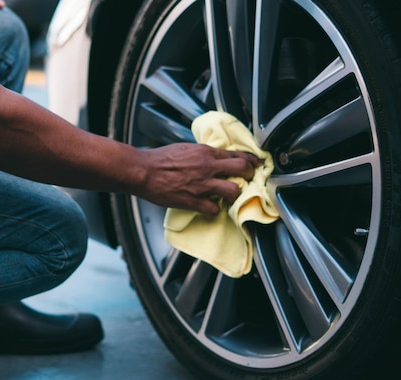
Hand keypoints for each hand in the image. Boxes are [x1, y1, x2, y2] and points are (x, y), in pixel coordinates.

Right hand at [137, 143, 260, 215]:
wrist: (143, 171)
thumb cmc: (159, 159)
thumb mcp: (184, 148)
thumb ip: (201, 153)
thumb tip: (211, 157)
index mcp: (205, 152)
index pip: (237, 154)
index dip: (251, 159)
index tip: (257, 163)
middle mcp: (207, 167)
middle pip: (242, 169)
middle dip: (250, 175)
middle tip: (249, 179)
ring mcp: (202, 185)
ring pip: (233, 191)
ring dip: (233, 194)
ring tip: (229, 195)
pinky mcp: (194, 200)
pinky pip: (214, 209)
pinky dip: (214, 210)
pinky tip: (210, 207)